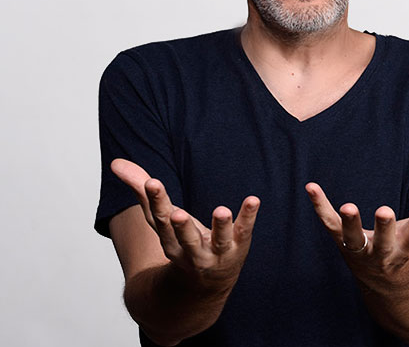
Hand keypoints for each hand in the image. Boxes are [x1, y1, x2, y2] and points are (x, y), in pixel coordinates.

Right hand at [111, 158, 260, 291]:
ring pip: (218, 241)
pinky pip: (244, 231)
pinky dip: (248, 216)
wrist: (205, 285)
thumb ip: (140, 188)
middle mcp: (190, 250)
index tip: (151, 182)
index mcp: (168, 240)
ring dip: (220, 227)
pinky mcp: (238, 246)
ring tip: (221, 210)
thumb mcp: (160, 217)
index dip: (155, 200)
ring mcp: (216, 252)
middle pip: (184, 237)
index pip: (159, 219)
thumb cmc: (180, 241)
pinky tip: (253, 200)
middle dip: (180, 226)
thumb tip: (115, 162)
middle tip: (176, 213)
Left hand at [305, 182, 408, 286]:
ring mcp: (361, 247)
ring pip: (354, 237)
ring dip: (350, 223)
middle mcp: (386, 251)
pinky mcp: (341, 238)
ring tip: (347, 205)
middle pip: (386, 240)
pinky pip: (327, 223)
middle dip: (386, 227)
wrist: (386, 283)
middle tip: (384, 211)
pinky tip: (311, 186)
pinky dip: (319, 205)